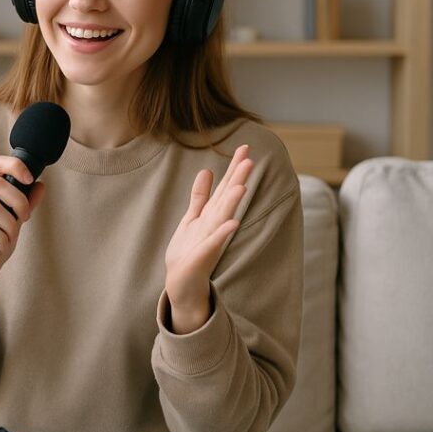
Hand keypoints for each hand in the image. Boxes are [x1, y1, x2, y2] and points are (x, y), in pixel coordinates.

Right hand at [0, 155, 46, 307]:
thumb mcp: (16, 222)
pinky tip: (2, 247)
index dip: (14, 165)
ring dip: (10, 226)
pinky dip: (0, 239)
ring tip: (11, 238)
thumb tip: (41, 185)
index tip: (29, 179)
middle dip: (19, 202)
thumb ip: (26, 204)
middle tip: (25, 218)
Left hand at [164, 144, 253, 327]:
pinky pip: (213, 244)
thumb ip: (200, 197)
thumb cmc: (189, 252)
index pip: (225, 187)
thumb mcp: (192, 219)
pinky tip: (232, 223)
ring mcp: (210, 241)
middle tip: (250, 158)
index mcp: (211, 215)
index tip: (244, 147)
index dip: (233, 168)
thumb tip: (206, 171)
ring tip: (242, 186)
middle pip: (227, 199)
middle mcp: (214, 226)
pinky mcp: (203, 257)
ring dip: (232, 202)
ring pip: (222, 218)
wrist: (183, 284)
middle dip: (238, 179)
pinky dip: (222, 234)